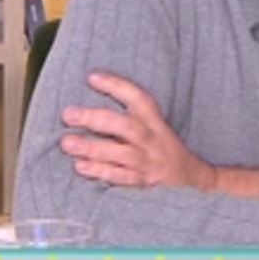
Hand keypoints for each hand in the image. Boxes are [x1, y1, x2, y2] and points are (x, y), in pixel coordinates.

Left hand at [60, 72, 217, 191]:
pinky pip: (121, 177)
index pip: (138, 98)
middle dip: (95, 120)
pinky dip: (100, 172)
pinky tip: (80, 166)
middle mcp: (151, 139)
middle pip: (126, 127)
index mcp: (153, 120)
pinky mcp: (144, 182)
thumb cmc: (160, 143)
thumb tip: (90, 88)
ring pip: (122, 154)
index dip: (116, 86)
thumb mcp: (151, 122)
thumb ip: (125, 110)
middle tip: (68, 114)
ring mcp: (148, 161)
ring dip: (93, 148)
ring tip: (67, 142)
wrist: (191, 176)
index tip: (92, 77)